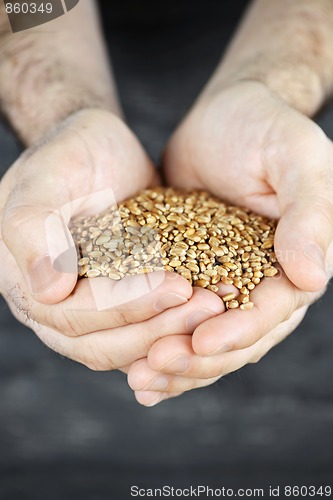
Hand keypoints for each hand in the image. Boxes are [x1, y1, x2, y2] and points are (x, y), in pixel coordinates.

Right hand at [0, 108, 223, 370]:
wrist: (98, 153)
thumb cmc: (70, 155)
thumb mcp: (46, 176)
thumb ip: (33, 227)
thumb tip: (48, 291)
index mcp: (26, 283)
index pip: (74, 315)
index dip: (125, 307)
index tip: (177, 285)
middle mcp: (54, 309)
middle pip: (102, 345)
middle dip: (158, 328)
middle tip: (209, 306)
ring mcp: (89, 313)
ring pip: (129, 348)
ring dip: (175, 335)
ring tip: (217, 308)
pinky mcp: (122, 308)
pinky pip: (148, 333)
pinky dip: (179, 331)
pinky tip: (214, 317)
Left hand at [128, 81, 332, 404]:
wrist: (225, 116)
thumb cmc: (267, 128)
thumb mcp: (296, 158)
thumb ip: (310, 213)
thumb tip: (312, 276)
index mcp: (294, 264)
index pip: (270, 314)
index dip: (237, 334)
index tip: (199, 343)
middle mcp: (261, 282)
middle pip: (233, 339)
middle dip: (195, 360)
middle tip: (152, 370)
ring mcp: (223, 282)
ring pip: (201, 337)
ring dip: (174, 364)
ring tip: (137, 380)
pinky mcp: (189, 274)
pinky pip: (173, 317)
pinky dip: (155, 340)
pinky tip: (130, 366)